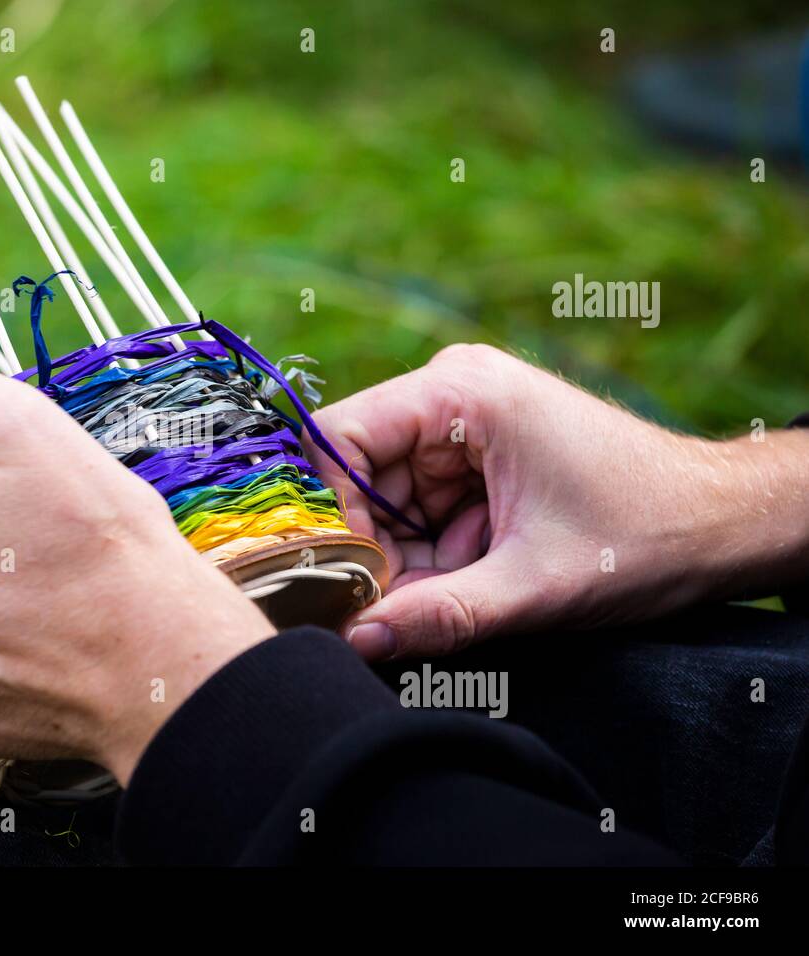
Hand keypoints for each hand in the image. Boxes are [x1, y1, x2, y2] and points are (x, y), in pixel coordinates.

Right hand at [308, 344, 808, 659]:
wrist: (723, 525)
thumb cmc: (646, 533)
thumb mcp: (535, 585)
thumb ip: (440, 614)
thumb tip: (357, 639)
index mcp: (462, 393)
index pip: (339, 438)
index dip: (329, 511)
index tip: (342, 576)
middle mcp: (453, 395)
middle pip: (357, 474)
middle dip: (370, 543)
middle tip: (387, 606)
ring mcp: (463, 425)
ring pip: (384, 499)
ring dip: (402, 555)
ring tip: (447, 593)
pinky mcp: (474, 459)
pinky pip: (418, 508)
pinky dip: (428, 554)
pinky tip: (464, 581)